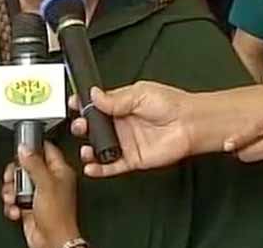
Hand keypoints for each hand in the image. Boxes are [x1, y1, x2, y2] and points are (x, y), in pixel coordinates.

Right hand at [1, 141, 79, 247]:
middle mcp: (49, 180)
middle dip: (15, 173)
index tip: (21, 149)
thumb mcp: (45, 183)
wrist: (51, 242)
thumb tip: (24, 148)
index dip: (33, 147)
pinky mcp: (28, 205)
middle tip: (13, 179)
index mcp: (59, 171)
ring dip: (11, 191)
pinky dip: (11, 204)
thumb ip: (33, 163)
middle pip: (26, 166)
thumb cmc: (57, 216)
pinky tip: (16, 209)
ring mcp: (38, 193)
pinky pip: (14, 198)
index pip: (46, 149)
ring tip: (13, 198)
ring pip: (17, 182)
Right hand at [69, 83, 192, 176]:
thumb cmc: (171, 104)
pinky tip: (91, 167)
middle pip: (93, 128)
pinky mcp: (132, 159)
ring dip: (88, 149)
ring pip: (99, 148)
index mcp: (120, 105)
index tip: (73, 104)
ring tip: (86, 148)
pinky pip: (111, 166)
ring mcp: (125, 142)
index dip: (82, 106)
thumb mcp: (139, 93)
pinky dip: (99, 169)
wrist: (190, 123)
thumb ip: (114, 98)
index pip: (95, 106)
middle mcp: (120, 124)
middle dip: (82, 127)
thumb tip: (93, 94)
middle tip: (80, 126)